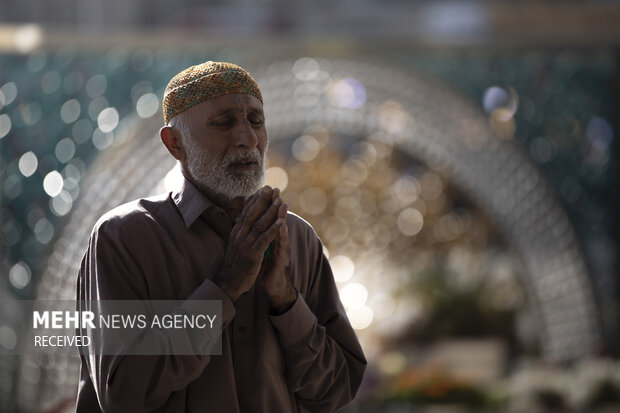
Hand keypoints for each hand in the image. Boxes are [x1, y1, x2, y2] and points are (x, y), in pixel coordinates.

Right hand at [213, 186, 284, 301]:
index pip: (246, 212)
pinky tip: (282, 221)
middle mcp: (240, 235)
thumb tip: (241, 222)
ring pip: (260, 224)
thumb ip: (239, 234)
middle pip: (253, 214)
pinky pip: (265, 239)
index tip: (263, 189)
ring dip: (271, 211)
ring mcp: (246, 244)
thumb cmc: (233, 266)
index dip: (255, 200)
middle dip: (263, 200)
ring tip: (280, 200)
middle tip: (272, 188)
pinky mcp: (253, 253)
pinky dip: (274, 229)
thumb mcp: (234, 246)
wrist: (228, 283)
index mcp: (236, 233)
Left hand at [259, 189, 296, 314]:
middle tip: (275, 190)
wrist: (274, 287)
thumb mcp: (259, 250)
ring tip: (282, 203)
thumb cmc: (266, 268)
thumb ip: (258, 238)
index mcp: (267, 238)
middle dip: (274, 205)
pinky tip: (281, 226)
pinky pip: (282, 246)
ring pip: (281, 230)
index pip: (265, 219)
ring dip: (281, 216)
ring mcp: (280, 250)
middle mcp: (276, 241)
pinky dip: (282, 235)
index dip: (264, 206)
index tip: (262, 191)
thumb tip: (250, 227)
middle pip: (275, 221)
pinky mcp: (282, 259)